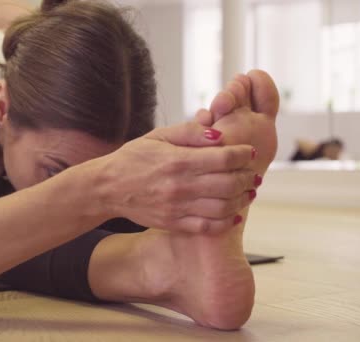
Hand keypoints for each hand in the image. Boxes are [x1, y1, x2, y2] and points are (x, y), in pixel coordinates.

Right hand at [97, 122, 258, 233]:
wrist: (106, 188)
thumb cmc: (134, 158)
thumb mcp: (158, 136)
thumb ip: (190, 132)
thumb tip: (219, 133)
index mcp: (178, 161)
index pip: (224, 158)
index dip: (243, 154)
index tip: (248, 152)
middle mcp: (180, 186)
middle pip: (229, 183)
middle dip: (248, 178)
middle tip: (253, 174)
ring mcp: (178, 208)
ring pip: (223, 207)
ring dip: (243, 200)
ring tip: (249, 192)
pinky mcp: (174, 223)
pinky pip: (208, 227)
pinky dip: (227, 222)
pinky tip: (235, 214)